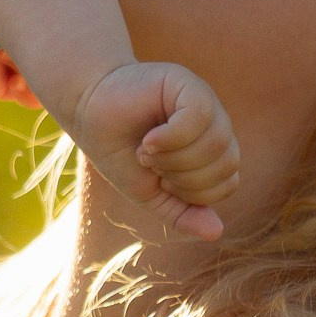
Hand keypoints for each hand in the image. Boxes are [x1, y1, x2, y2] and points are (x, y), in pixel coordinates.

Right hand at [70, 60, 241, 239]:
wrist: (87, 112)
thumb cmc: (119, 151)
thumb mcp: (150, 193)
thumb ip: (183, 213)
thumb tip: (216, 232)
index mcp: (212, 151)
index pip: (228, 183)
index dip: (193, 192)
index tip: (160, 180)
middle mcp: (214, 125)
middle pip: (226, 165)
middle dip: (183, 177)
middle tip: (151, 164)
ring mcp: (204, 102)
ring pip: (215, 144)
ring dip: (174, 158)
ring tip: (147, 150)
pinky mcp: (187, 83)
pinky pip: (198, 118)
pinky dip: (171, 138)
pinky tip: (149, 140)